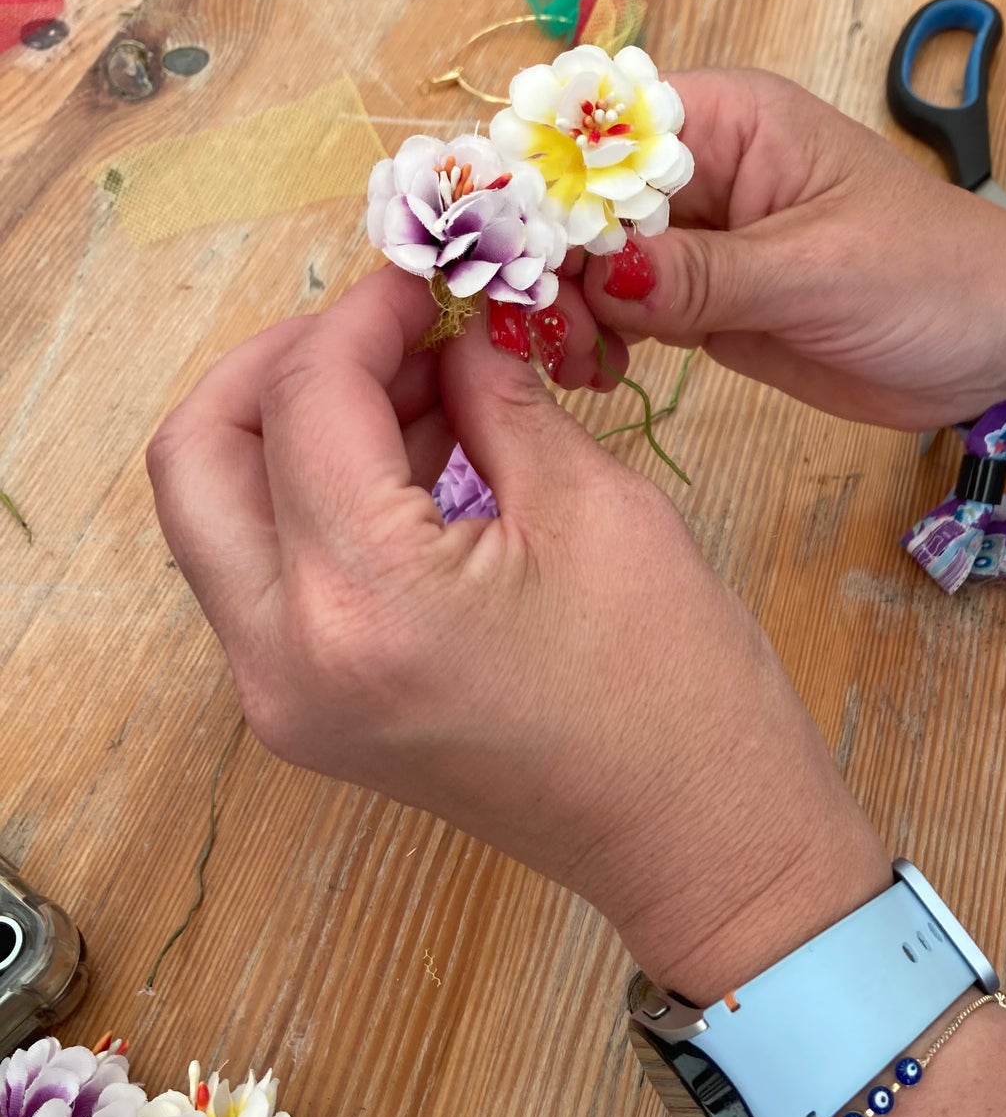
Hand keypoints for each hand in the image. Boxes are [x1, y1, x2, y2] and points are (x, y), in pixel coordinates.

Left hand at [147, 269, 888, 1002]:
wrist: (697, 840)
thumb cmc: (675, 685)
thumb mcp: (593, 504)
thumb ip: (494, 395)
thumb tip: (452, 325)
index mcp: (363, 599)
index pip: (309, 400)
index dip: (366, 313)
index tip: (429, 276)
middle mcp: (285, 656)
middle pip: (198, 455)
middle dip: (280, 362)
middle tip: (382, 325)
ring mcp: (282, 697)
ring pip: (215, 513)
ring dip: (295, 426)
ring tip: (419, 384)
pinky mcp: (306, 712)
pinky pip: (264, 570)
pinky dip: (311, 496)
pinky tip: (413, 455)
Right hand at [570, 71, 1005, 429]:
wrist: (1002, 347)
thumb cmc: (938, 277)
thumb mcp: (821, 272)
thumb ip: (707, 276)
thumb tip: (599, 271)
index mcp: (727, 121)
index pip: (601, 135)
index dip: (545, 188)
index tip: (514, 261)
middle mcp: (698, 172)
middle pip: (578, 202)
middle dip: (549, 264)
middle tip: (553, 336)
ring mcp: (695, 240)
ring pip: (586, 263)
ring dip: (565, 311)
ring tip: (580, 364)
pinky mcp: (700, 302)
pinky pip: (618, 312)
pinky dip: (595, 341)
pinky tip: (601, 375)